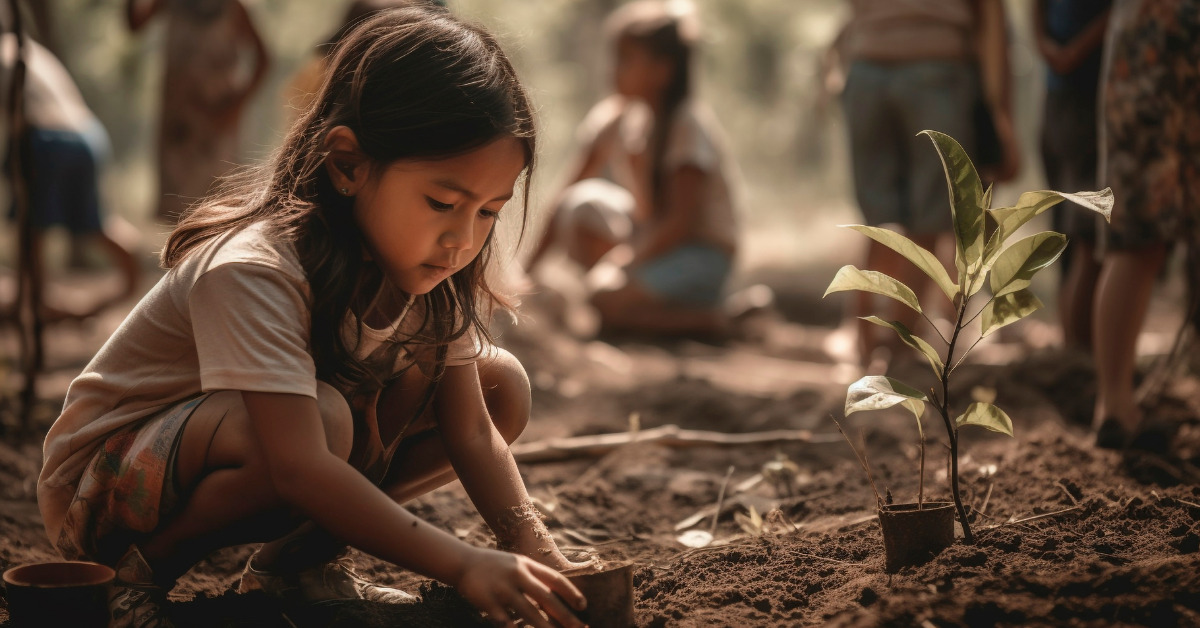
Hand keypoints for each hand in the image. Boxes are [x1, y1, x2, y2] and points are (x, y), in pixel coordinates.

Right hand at [454, 549, 586, 627]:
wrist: (462, 562)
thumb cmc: (495, 566)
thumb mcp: (517, 563)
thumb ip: (535, 577)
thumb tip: (558, 597)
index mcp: (526, 564)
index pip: (554, 579)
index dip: (570, 593)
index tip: (583, 606)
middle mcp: (516, 575)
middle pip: (545, 597)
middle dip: (564, 615)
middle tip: (579, 627)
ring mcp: (501, 588)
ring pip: (528, 612)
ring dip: (544, 627)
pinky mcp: (487, 601)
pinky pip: (504, 619)